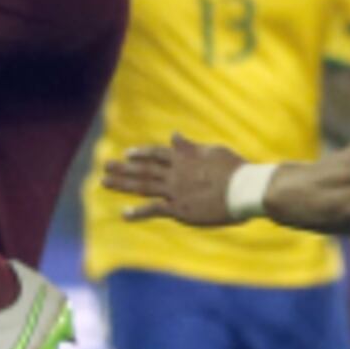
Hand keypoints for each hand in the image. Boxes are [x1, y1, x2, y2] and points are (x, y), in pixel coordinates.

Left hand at [105, 134, 245, 226]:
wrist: (244, 190)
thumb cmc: (235, 169)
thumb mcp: (212, 151)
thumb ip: (190, 146)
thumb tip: (174, 135)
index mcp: (185, 158)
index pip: (157, 153)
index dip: (141, 153)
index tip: (127, 154)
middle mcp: (176, 173)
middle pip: (144, 169)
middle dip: (123, 168)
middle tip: (105, 166)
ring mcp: (176, 192)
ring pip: (144, 186)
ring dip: (123, 184)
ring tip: (105, 182)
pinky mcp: (180, 210)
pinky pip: (155, 210)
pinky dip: (138, 212)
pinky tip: (124, 213)